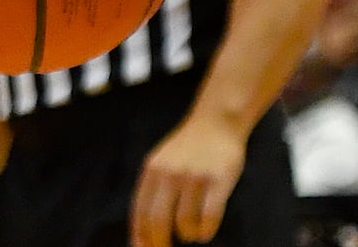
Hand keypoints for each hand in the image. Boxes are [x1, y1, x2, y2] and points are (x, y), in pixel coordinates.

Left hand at [129, 114, 247, 246]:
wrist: (215, 123)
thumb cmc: (188, 150)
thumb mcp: (162, 163)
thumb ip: (153, 190)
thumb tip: (144, 229)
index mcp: (151, 171)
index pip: (140, 211)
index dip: (140, 236)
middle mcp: (169, 173)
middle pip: (157, 220)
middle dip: (160, 243)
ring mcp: (193, 177)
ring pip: (184, 223)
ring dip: (188, 235)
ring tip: (192, 233)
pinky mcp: (217, 180)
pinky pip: (209, 217)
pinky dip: (205, 231)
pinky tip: (205, 231)